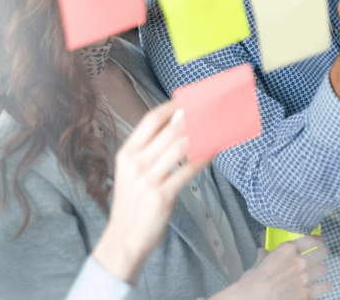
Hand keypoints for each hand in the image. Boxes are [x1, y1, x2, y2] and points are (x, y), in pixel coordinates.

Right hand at [91, 103, 210, 284]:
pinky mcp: (162, 195)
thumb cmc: (132, 205)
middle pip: (169, 130)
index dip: (171, 107)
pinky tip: (213, 152)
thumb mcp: (131, 173)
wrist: (124, 239)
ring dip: (202, 135)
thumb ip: (148, 152)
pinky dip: (203, 158)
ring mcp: (148, 180)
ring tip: (216, 128)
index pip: (150, 121)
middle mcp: (135, 163)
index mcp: (126, 154)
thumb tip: (176, 130)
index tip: (187, 99)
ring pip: (181, 147)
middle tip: (210, 109)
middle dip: (193, 118)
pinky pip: (188, 170)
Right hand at [216, 235, 331, 299]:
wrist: (253, 299)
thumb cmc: (253, 282)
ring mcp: (305, 277)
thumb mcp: (258, 265)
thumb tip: (263, 252)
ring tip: (324, 268)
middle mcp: (299, 261)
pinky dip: (326, 285)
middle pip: (319, 253)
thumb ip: (264, 257)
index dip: (317, 239)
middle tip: (325, 252)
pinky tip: (327, 284)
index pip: (308, 240)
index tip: (320, 239)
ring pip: (323, 269)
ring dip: (324, 268)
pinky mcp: (308, 293)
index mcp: (287, 250)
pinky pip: (324, 286)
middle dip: (323, 252)